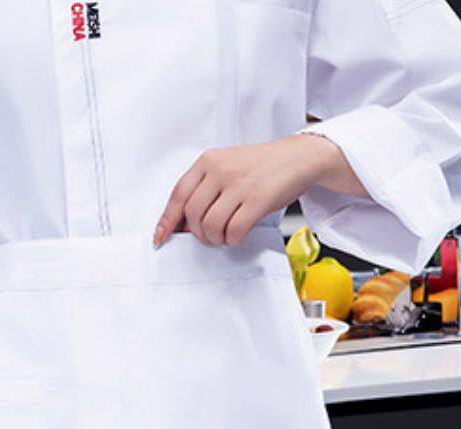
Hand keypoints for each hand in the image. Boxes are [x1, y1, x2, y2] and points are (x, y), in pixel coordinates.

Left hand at [153, 133, 360, 248]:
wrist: (299, 157)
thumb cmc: (261, 166)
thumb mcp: (226, 166)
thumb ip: (204, 188)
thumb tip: (182, 223)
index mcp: (208, 161)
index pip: (178, 195)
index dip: (166, 221)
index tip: (160, 238)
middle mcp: (221, 170)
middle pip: (192, 215)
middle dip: (197, 234)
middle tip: (209, 236)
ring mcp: (239, 183)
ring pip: (210, 226)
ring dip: (215, 238)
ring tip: (225, 234)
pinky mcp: (258, 199)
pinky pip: (233, 230)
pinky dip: (232, 239)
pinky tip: (237, 234)